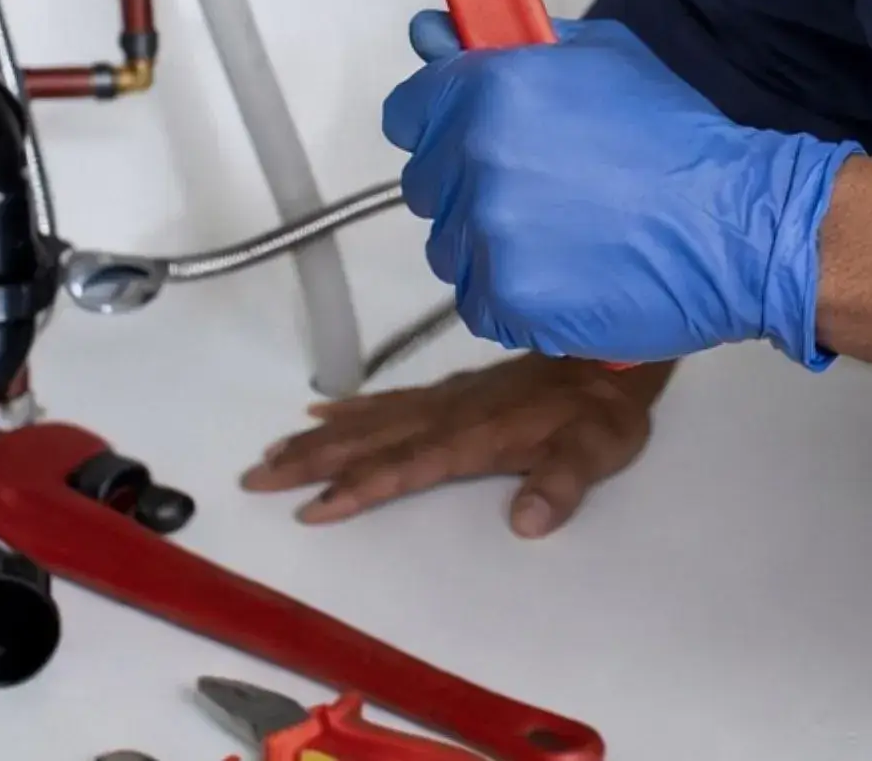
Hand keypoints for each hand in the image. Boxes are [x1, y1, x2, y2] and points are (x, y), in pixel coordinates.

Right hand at [239, 356, 670, 535]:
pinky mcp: (454, 389)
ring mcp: (448, 398)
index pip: (406, 466)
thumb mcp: (596, 451)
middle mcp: (451, 414)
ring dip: (321, 439)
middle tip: (257, 477)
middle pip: (370, 441)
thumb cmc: (603, 409)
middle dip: (312, 462)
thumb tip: (528, 522)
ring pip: (371, 420)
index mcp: (475, 435)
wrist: (615, 350)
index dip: (360, 488)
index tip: (312, 508)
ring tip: (273, 454)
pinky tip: (326, 412)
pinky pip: (390, 399)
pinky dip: (353, 408)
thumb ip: (561, 485)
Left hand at [383, 11, 859, 365]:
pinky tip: (571, 273)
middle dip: (469, 183)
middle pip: (426, 183)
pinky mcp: (506, 300)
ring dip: (491, 243)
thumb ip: (507, 47)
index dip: (438, 121)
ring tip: (567, 234)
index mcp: (491, 90)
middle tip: (542, 188)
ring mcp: (488, 235)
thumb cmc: (677, 140)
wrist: (735, 226)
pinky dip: (515, 294)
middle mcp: (477, 160)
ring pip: (449, 245)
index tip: (469, 134)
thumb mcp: (601, 59)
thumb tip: (433, 35)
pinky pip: (478, 299)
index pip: (407, 112)